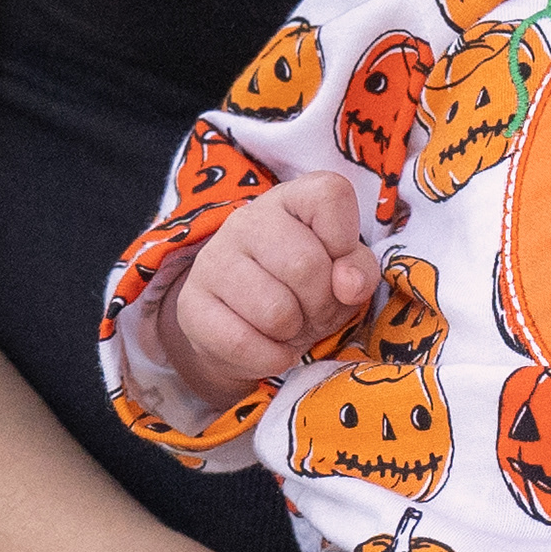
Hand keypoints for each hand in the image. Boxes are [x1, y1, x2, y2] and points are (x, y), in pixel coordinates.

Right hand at [161, 173, 379, 407]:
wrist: (248, 329)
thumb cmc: (307, 290)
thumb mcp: (346, 275)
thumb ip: (359, 270)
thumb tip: (348, 284)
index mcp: (291, 199)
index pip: (328, 194)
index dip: (345, 237)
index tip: (339, 263)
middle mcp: (247, 220)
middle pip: (305, 266)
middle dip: (323, 303)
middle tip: (316, 311)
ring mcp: (213, 260)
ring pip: (275, 311)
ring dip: (294, 331)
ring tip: (290, 325)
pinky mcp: (191, 305)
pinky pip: (242, 343)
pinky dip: (269, 357)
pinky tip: (270, 346)